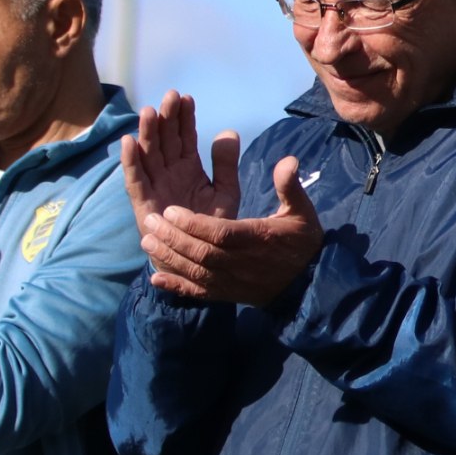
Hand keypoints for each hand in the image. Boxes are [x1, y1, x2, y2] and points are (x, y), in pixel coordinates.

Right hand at [122, 90, 240, 230]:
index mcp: (188, 167)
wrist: (199, 258)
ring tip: (148, 111)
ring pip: (148, 155)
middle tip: (170, 95)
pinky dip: (130, 161)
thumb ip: (226, 164)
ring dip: (146, 133)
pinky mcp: (143, 203)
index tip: (187, 98)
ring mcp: (154, 186)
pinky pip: (135, 180)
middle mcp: (168, 172)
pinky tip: (129, 141)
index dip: (185, 118)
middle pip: (165, 140)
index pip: (185, 137)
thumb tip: (229, 131)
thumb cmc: (210, 225)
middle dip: (166, 118)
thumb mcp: (225, 192)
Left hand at [141, 157, 323, 306]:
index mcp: (257, 238)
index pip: (220, 233)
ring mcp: (232, 282)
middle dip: (173, 238)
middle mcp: (241, 263)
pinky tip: (156, 279)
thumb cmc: (302, 242)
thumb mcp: (302, 211)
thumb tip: (288, 160)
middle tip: (151, 222)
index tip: (171, 211)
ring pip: (196, 272)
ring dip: (169, 258)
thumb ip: (289, 186)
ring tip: (147, 242)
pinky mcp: (227, 294)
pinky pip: (198, 293)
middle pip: (201, 253)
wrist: (309, 283)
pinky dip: (176, 287)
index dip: (193, 224)